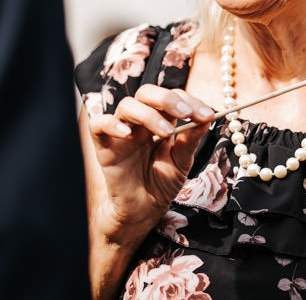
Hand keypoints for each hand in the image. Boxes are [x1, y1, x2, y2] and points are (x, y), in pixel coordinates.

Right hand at [87, 85, 214, 238]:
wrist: (144, 211)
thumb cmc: (161, 183)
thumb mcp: (182, 161)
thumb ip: (190, 139)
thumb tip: (207, 117)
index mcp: (160, 120)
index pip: (171, 97)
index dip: (189, 101)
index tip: (206, 115)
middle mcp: (140, 121)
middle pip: (146, 93)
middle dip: (168, 99)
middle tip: (186, 113)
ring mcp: (121, 131)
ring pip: (127, 105)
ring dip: (149, 114)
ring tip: (166, 132)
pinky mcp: (104, 146)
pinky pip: (98, 124)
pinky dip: (111, 124)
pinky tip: (128, 134)